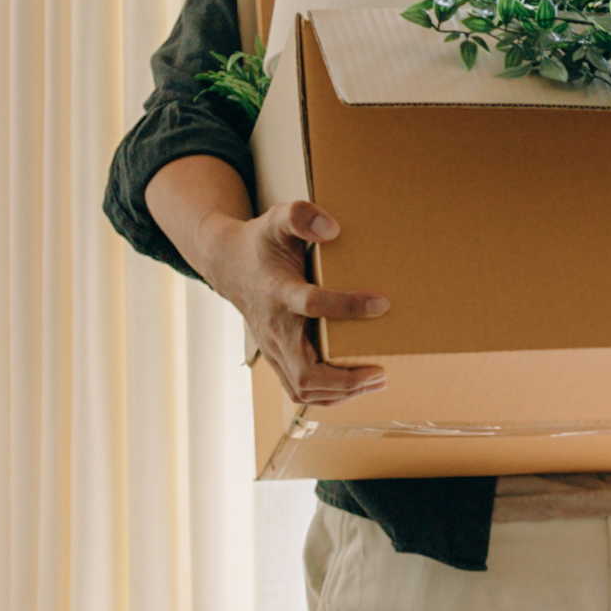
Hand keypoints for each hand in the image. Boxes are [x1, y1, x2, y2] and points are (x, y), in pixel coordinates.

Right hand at [200, 197, 388, 405]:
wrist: (229, 265)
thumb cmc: (260, 243)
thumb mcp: (277, 219)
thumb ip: (301, 216)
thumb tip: (332, 229)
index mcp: (277, 291)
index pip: (312, 305)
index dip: (347, 305)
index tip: (381, 303)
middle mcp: (274, 327)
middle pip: (304, 371)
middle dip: (344, 379)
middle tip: (380, 372)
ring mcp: (273, 347)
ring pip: (302, 388)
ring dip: (340, 392)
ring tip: (375, 381)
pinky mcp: (276, 357)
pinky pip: (299, 389)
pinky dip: (327, 395)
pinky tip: (354, 386)